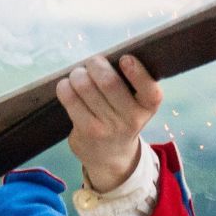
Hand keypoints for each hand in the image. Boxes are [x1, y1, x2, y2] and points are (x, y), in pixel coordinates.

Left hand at [56, 54, 162, 190]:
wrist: (111, 156)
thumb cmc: (122, 118)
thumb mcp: (136, 106)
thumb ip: (129, 84)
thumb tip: (101, 60)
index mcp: (148, 108)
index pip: (150, 91)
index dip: (137, 72)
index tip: (125, 58)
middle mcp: (131, 119)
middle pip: (109, 82)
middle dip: (96, 64)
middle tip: (93, 62)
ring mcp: (108, 127)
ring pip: (86, 87)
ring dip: (78, 74)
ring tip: (78, 74)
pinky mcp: (87, 131)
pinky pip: (71, 99)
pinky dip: (65, 86)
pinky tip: (67, 86)